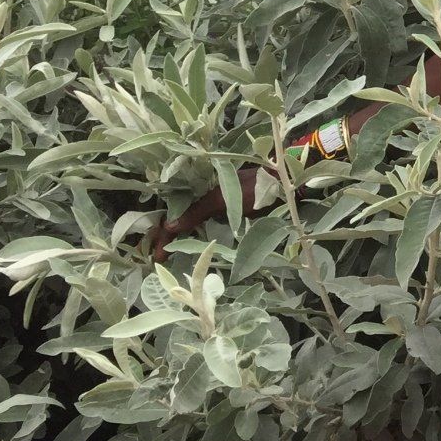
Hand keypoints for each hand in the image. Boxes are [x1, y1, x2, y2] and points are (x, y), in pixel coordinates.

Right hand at [147, 167, 275, 261]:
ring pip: (188, 220)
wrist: (283, 181)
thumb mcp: (222, 199)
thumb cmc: (254, 188)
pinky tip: (187, 244)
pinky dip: (193, 233)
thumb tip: (169, 226)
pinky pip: (203, 222)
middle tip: (157, 259)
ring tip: (167, 254)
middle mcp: (202, 193)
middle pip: (177, 216)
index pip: (172, 211)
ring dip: (177, 236)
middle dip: (165, 236)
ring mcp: (213, 202)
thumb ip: (197, 211)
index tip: (157, 256)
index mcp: (197, 185)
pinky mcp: (225, 209)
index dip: (163, 234)